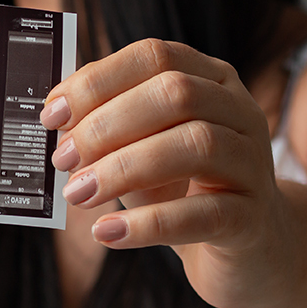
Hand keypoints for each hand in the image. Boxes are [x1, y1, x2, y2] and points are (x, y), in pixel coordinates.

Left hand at [40, 38, 294, 307]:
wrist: (250, 250)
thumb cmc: (181, 187)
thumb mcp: (140, 145)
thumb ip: (104, 121)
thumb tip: (56, 115)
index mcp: (210, 78)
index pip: (154, 57)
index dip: (98, 80)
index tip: (52, 114)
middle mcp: (240, 110)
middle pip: (175, 94)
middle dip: (106, 125)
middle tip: (62, 160)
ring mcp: (254, 163)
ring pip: (194, 146)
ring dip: (123, 168)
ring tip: (78, 194)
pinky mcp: (253, 218)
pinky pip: (204, 214)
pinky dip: (147, 224)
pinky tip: (107, 233)